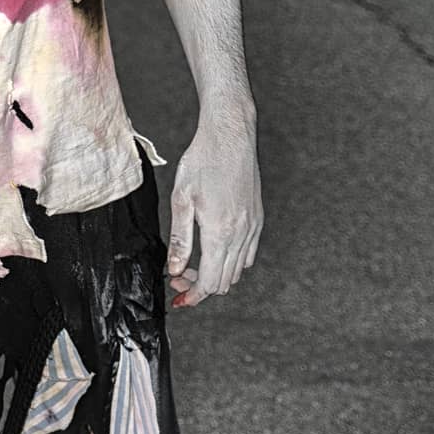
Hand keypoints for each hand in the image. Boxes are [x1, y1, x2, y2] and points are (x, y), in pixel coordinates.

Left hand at [166, 110, 262, 307]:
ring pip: (237, 271)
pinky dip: (232, 261)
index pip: (209, 282)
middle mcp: (241, 234)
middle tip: (178, 277)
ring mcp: (253, 228)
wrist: (230, 135)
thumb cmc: (203, 160)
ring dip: (216, 274)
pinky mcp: (258, 219)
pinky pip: (248, 254)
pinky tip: (215, 248)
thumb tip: (175, 269)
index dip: (193, 295)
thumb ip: (179, 239)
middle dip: (199, 286)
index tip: (179, 298)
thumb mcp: (182, 198)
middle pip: (224, 282)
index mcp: (220, 232)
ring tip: (193, 262)